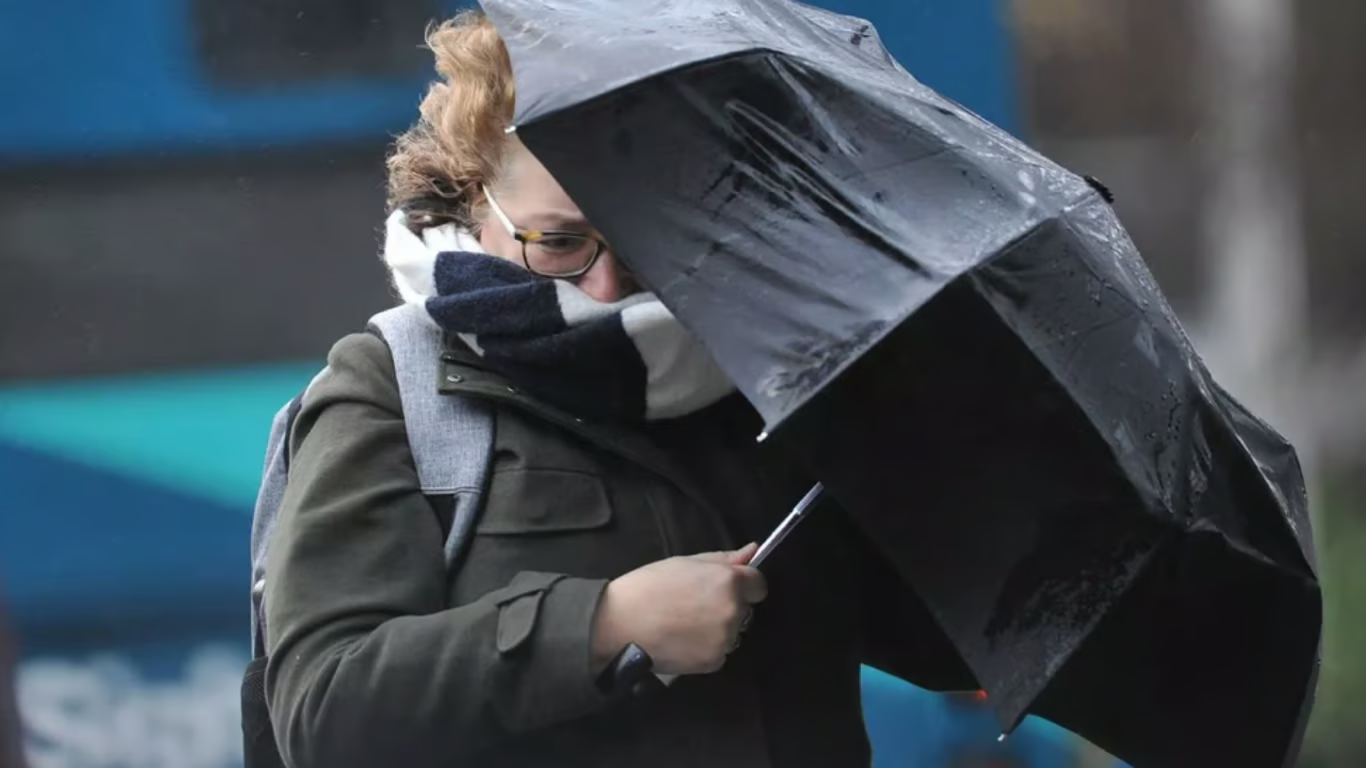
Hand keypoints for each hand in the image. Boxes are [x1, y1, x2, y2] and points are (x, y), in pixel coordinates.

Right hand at [591, 543, 765, 675]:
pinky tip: (683, 640)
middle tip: (696, 605)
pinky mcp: (714, 662)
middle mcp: (733, 611)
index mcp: (729, 582)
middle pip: (746, 609)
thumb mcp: (686, 562)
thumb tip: (752, 551)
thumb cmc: (649, 585)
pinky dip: (707, 648)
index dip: (743, 584)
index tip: (723, 587)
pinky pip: (720, 652)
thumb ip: (724, 559)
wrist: (620, 624)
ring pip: (733, 632)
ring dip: (718, 628)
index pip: (759, 585)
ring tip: (686, 624)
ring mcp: (725, 639)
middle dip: (729, 606)